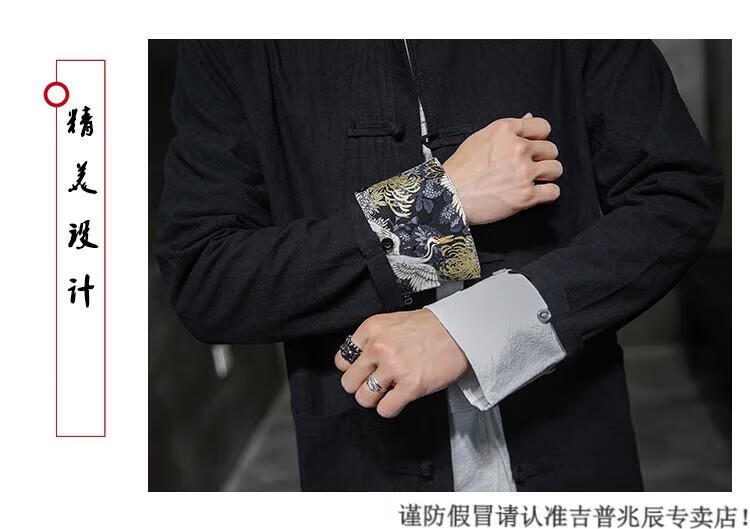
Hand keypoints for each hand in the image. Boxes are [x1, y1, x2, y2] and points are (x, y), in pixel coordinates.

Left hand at [334, 309, 468, 417]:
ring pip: (364, 398)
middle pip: (348, 383)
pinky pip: (385, 409)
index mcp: (372, 329)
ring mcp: (394, 367)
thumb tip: (359, 360)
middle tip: (375, 384)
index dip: (352, 369)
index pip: (342, 360)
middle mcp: (378, 347)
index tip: (364, 371)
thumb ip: (373, 338)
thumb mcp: (393, 322)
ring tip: (388, 392)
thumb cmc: (431, 327)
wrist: (461, 332)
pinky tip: (399, 398)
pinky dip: (390, 408)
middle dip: (361, 387)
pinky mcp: (411, 386)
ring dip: (375, 399)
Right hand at [442, 113, 561, 224]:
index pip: (542, 126)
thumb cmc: (459, 170)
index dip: (539, 137)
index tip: (534, 146)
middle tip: (529, 166)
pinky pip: (553, 192)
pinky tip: (537, 193)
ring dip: (547, 175)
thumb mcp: (480, 138)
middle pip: (551, 149)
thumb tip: (528, 118)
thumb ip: (508, 130)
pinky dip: (547, 194)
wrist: (448, 195)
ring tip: (533, 180)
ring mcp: (523, 172)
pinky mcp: (526, 195)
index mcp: (505, 130)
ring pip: (555, 169)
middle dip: (542, 158)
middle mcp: (517, 149)